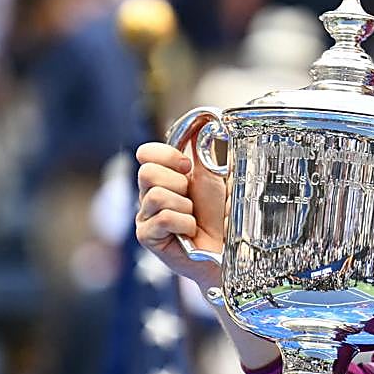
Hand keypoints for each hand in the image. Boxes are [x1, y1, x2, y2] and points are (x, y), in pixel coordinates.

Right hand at [135, 140, 226, 290]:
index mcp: (164, 176)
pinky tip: (190, 231)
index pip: (146, 153)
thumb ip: (203, 155)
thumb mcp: (214, 179)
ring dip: (183, 206)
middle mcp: (149, 194)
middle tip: (191, 199)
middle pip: (147, 172)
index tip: (186, 165)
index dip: (165, 155)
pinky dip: (183, 223)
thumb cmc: (222, 216)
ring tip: (193, 217)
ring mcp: (145, 216)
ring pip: (156, 195)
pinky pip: (162, 218)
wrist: (228, 249)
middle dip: (178, 183)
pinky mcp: (147, 237)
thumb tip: (202, 124)